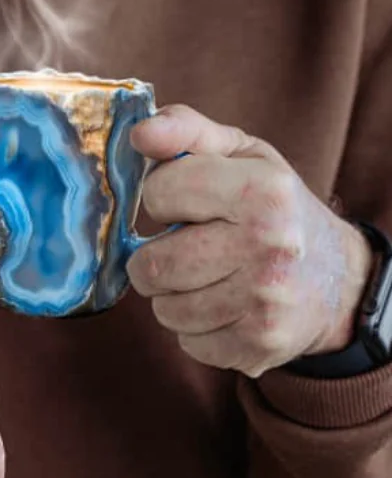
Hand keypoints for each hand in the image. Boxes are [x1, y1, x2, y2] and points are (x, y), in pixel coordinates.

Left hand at [126, 105, 373, 377]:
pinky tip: (225, 310)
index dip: (163, 199)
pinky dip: (196, 330)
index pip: (160, 193)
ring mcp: (264, 302)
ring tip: (209, 280)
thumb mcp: (243, 157)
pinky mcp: (257, 346)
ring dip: (174, 298)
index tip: (186, 204)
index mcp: (263, 191)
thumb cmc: (275, 211)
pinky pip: (187, 343)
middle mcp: (268, 247)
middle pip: (151, 266)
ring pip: (164, 310)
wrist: (338, 281)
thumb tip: (140, 132)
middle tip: (188, 251)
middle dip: (156, 260)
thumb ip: (188, 133)